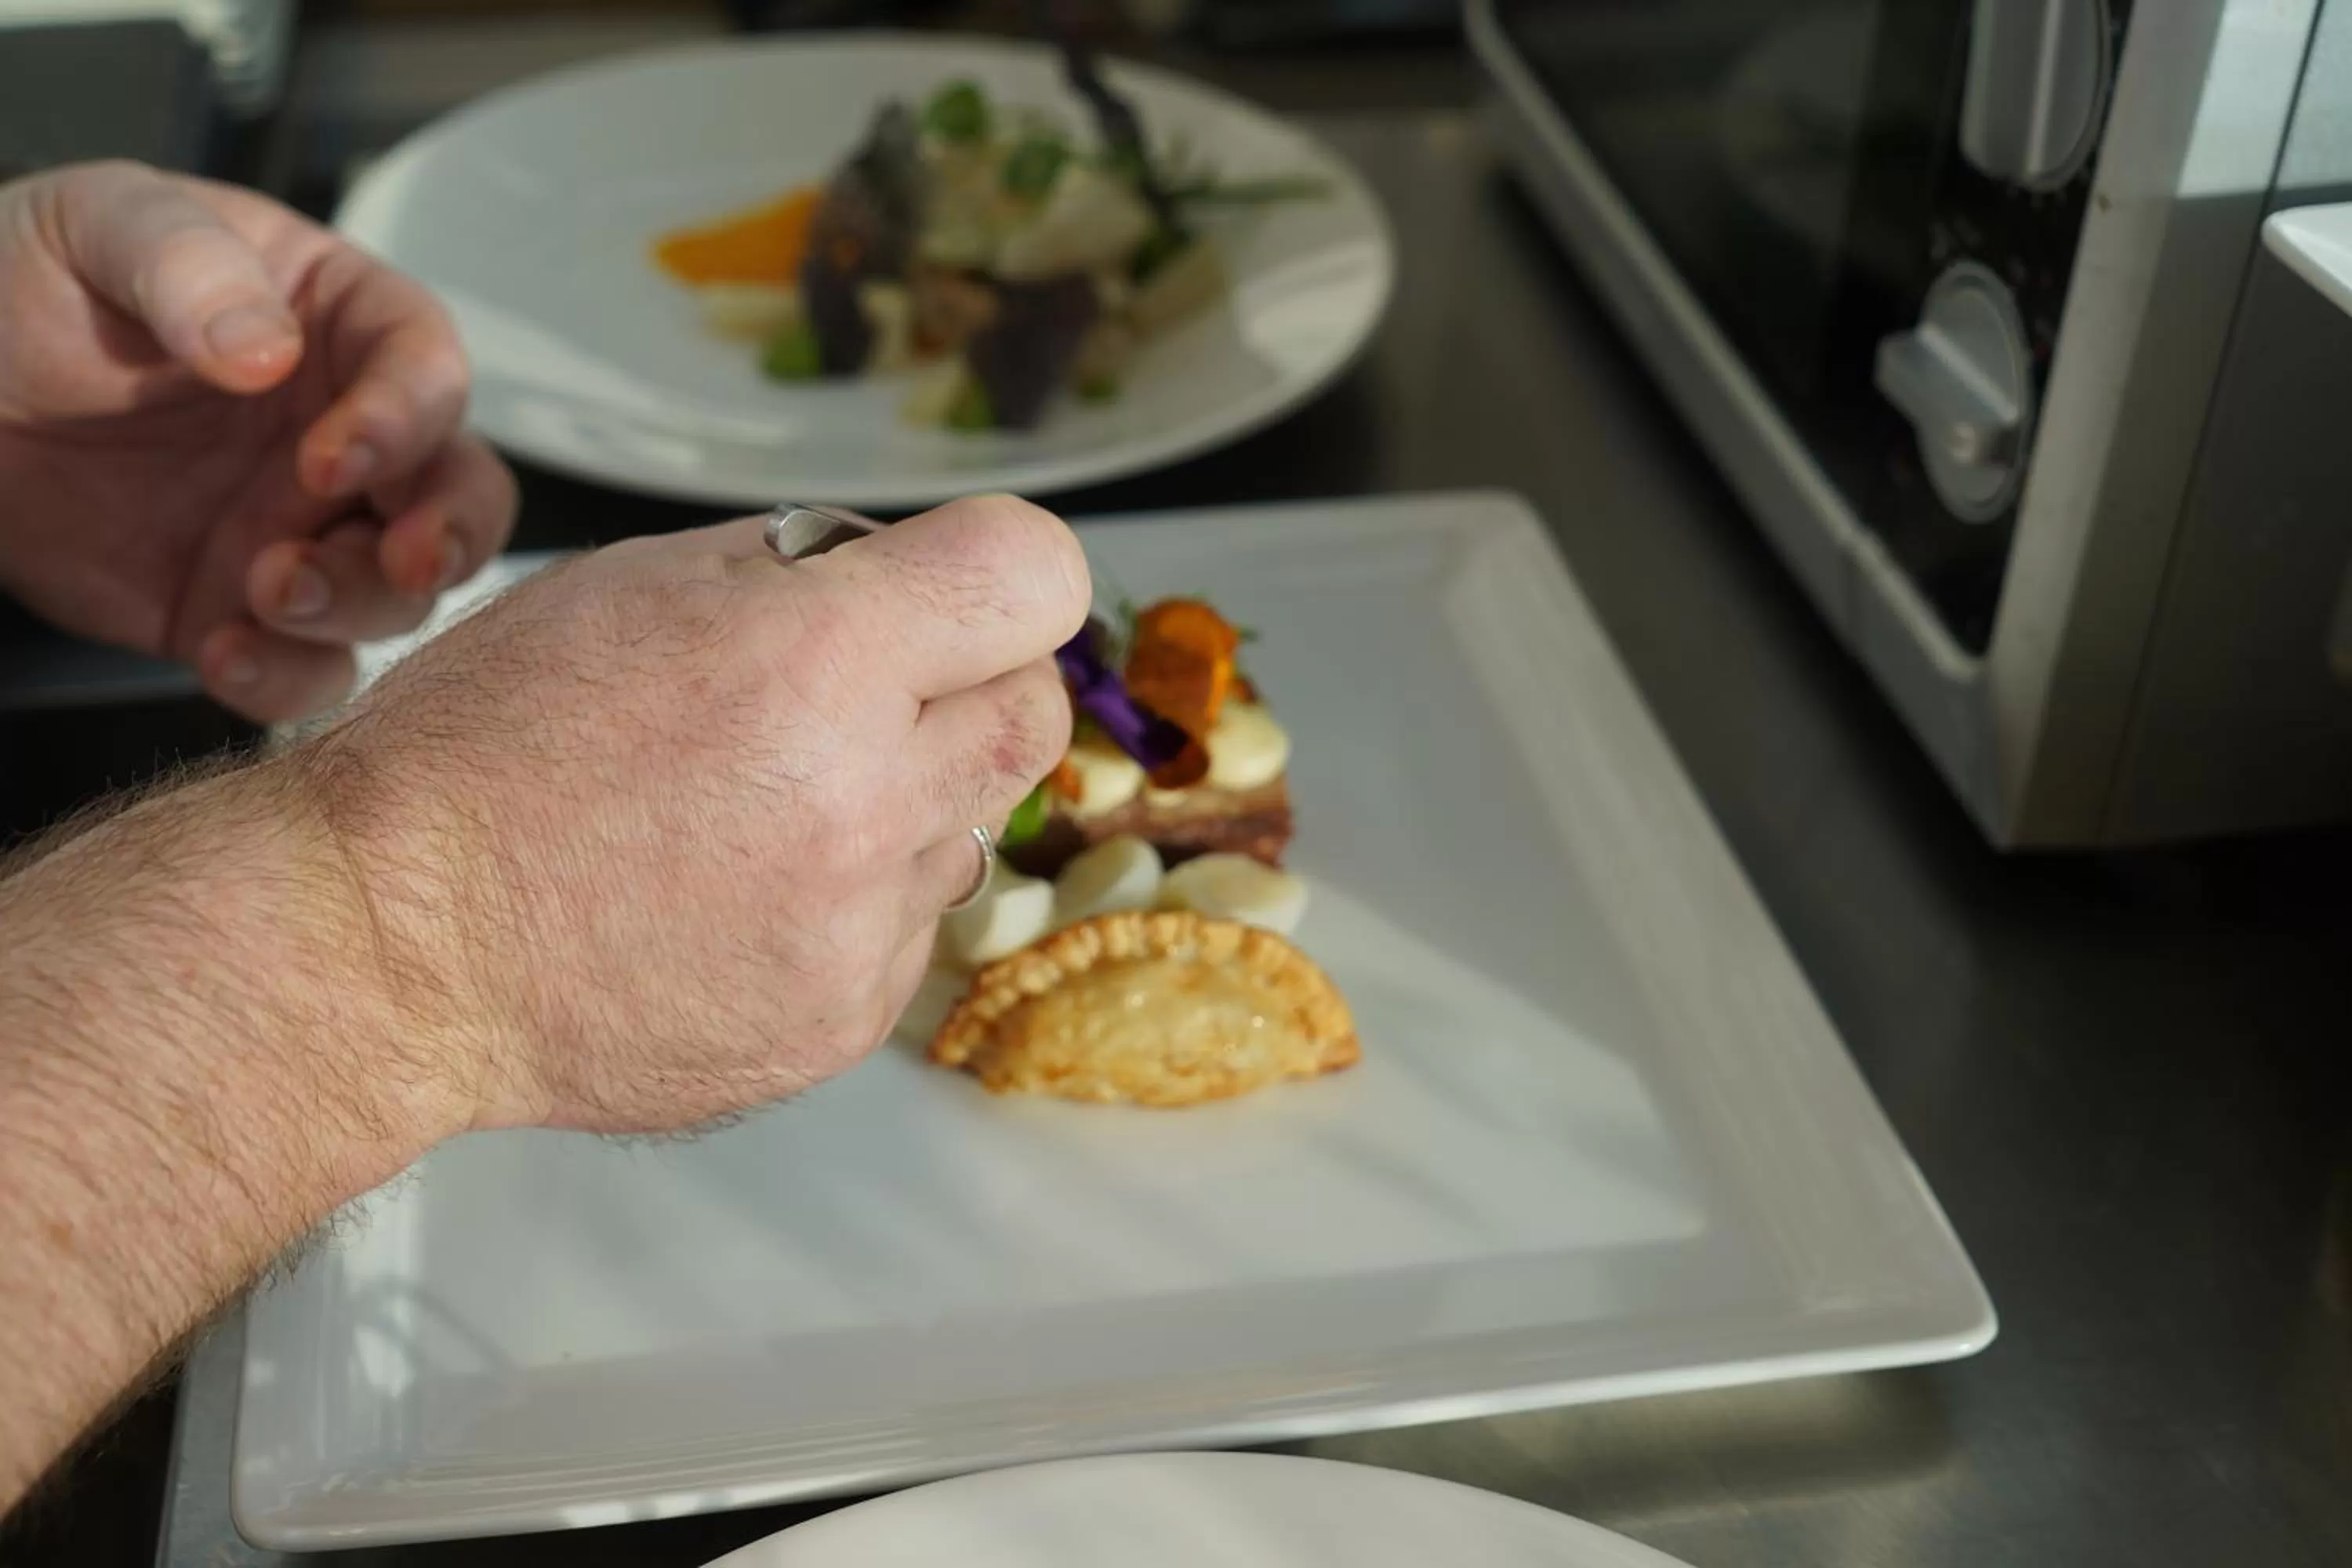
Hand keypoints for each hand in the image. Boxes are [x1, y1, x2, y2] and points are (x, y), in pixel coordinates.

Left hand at [0, 160, 516, 720]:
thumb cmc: (22, 283)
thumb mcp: (98, 225)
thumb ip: (188, 264)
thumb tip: (267, 351)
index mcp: (337, 324)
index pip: (425, 367)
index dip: (408, 419)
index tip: (335, 455)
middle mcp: (347, 434)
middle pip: (459, 492)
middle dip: (450, 534)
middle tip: (403, 558)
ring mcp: (303, 530)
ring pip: (400, 592)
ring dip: (357, 603)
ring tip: (264, 590)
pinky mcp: (244, 610)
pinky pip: (308, 668)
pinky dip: (286, 679)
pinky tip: (221, 653)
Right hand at [296, 495, 1089, 1133]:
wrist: (394, 943)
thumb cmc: (484, 752)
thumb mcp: (633, 587)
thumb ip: (801, 573)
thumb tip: (908, 577)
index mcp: (816, 658)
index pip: (1035, 575)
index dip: (1003, 572)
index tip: (966, 592)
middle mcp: (863, 796)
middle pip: (1037, 710)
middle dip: (975, 684)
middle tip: (875, 694)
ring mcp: (860, 923)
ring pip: (972, 828)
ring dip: (904, 801)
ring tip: (765, 809)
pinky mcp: (843, 1017)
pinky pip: (909, 929)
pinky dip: (853, 902)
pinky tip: (741, 892)